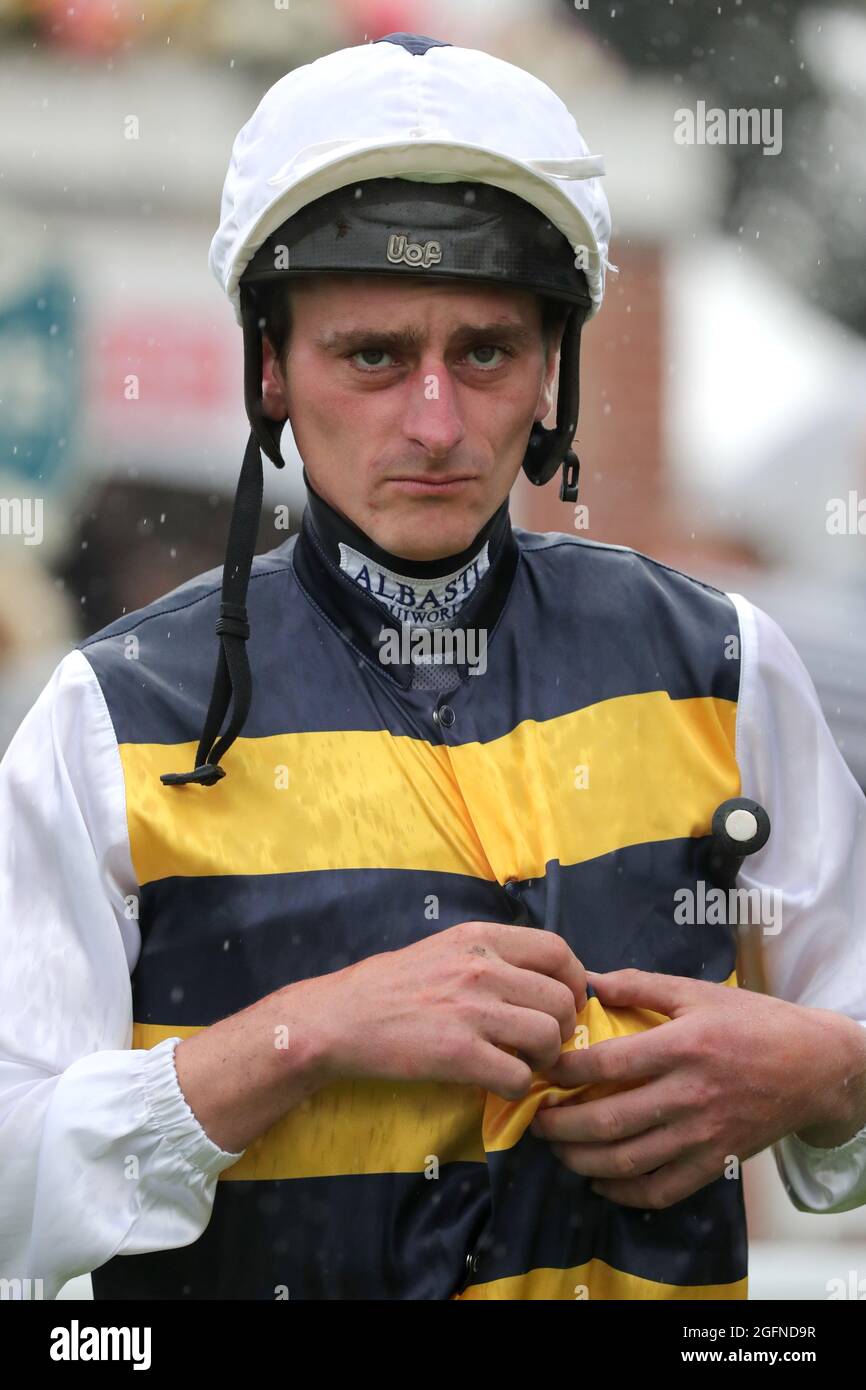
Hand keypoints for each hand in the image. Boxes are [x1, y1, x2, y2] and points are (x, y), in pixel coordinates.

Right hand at [305, 921, 586, 1099]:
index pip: (558, 949)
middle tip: (540, 1043)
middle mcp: (482, 966)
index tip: (566, 1002)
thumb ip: (492, 958)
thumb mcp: (444, 948)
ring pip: (548, 1038)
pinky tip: (497, 1082)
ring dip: (543, 1060)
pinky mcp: (458, 1053)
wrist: (340, 1019)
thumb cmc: (391, 986)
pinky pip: (518, 1076)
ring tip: (520, 1063)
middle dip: (562, 1029)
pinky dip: (517, 1087)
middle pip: (561, 999)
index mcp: (480, 937)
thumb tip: (542, 981)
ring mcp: (471, 1010)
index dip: (574, 981)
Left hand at [530, 967, 865, 1208]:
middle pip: (609, 1121)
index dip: (564, 1071)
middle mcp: (689, 1094)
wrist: (814, 1066)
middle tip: (536, 1120)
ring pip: (628, 1161)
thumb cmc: (753, 1022)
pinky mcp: (716, 1162)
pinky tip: (601, 1182)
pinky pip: (662, 1189)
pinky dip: (625, 1193)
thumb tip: (590, 980)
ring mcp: (703, 1134)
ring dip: (582, 1161)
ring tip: (558, 1149)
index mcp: (682, 1046)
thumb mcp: (697, 992)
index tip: (539, 1070)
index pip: (608, 1064)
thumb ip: (641, 985)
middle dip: (561, 1125)